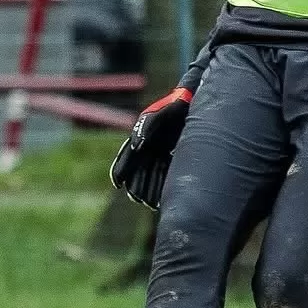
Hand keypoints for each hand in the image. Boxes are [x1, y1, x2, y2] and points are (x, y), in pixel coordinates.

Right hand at [108, 87, 192, 210]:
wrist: (190, 103)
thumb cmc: (172, 107)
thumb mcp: (157, 114)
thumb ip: (145, 128)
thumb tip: (136, 147)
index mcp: (139, 138)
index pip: (125, 158)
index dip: (120, 170)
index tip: (117, 183)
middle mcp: (147, 148)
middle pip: (137, 171)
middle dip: (136, 185)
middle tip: (137, 199)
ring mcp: (158, 153)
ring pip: (149, 175)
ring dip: (147, 189)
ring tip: (150, 203)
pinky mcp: (171, 156)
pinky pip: (163, 173)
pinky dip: (161, 185)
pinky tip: (162, 197)